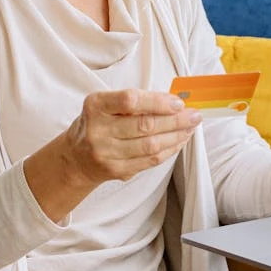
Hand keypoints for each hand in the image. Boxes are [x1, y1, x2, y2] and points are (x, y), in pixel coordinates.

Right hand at [61, 89, 202, 185]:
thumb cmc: (97, 124)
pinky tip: (179, 141)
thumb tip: (174, 102)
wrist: (76, 157)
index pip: (130, 101)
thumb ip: (136, 102)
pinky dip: (169, 150)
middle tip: (194, 115)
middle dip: (175, 120)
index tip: (178, 103)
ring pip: (150, 145)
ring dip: (176, 136)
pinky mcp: (117, 170)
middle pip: (145, 125)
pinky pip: (150, 161)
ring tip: (190, 127)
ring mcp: (106, 153)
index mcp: (95, 106)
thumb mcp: (106, 105)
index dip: (157, 102)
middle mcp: (98, 130)